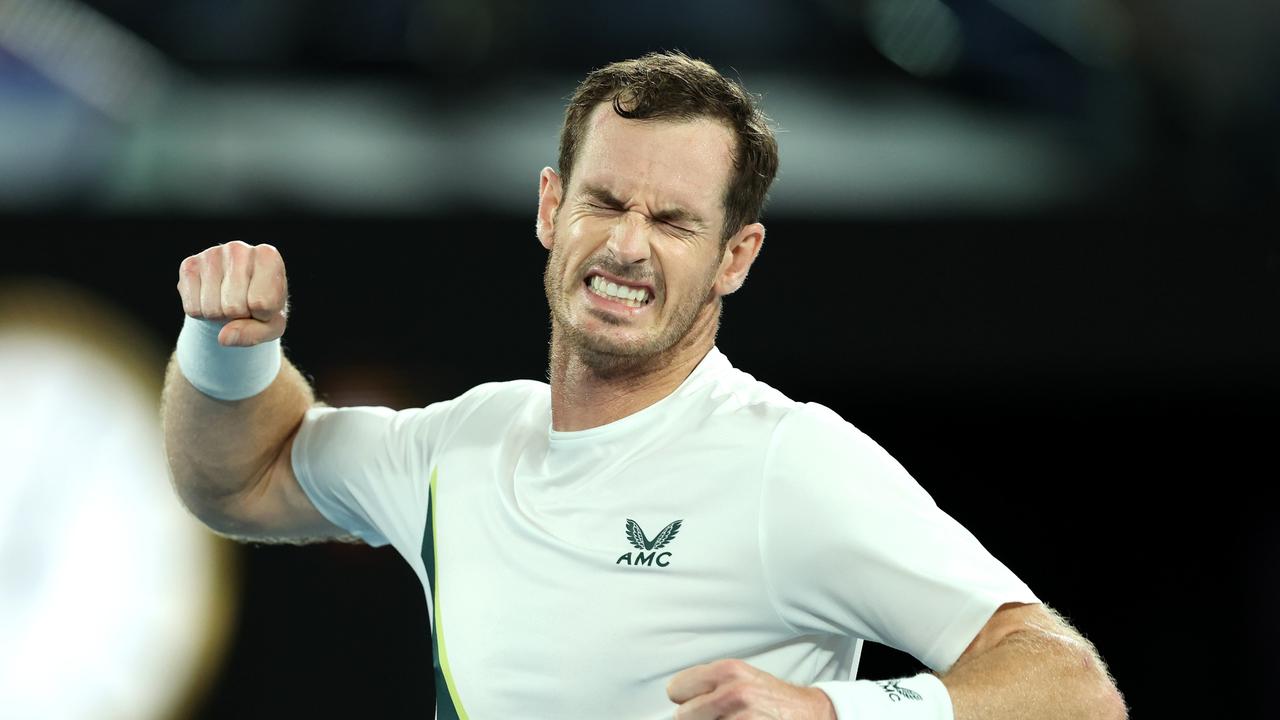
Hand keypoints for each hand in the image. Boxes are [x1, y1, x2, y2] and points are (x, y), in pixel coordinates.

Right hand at [177, 241, 287, 346]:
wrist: (238, 296)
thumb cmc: (261, 309)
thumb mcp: (271, 326)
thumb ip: (254, 334)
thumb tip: (224, 337)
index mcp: (268, 257)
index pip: (263, 304)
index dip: (262, 315)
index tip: (264, 305)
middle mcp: (239, 249)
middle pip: (234, 307)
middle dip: (238, 316)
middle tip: (242, 305)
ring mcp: (211, 254)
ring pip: (212, 310)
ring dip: (219, 316)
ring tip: (227, 302)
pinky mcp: (189, 265)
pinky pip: (193, 309)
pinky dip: (202, 314)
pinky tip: (211, 298)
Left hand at [667, 659, 836, 719]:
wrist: (809, 713)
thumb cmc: (774, 698)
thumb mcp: (742, 677)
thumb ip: (710, 683)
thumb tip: (677, 696)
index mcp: (728, 671)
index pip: (676, 689)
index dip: (684, 699)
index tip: (693, 703)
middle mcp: (733, 693)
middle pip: (684, 715)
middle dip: (697, 718)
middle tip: (718, 716)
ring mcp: (742, 718)